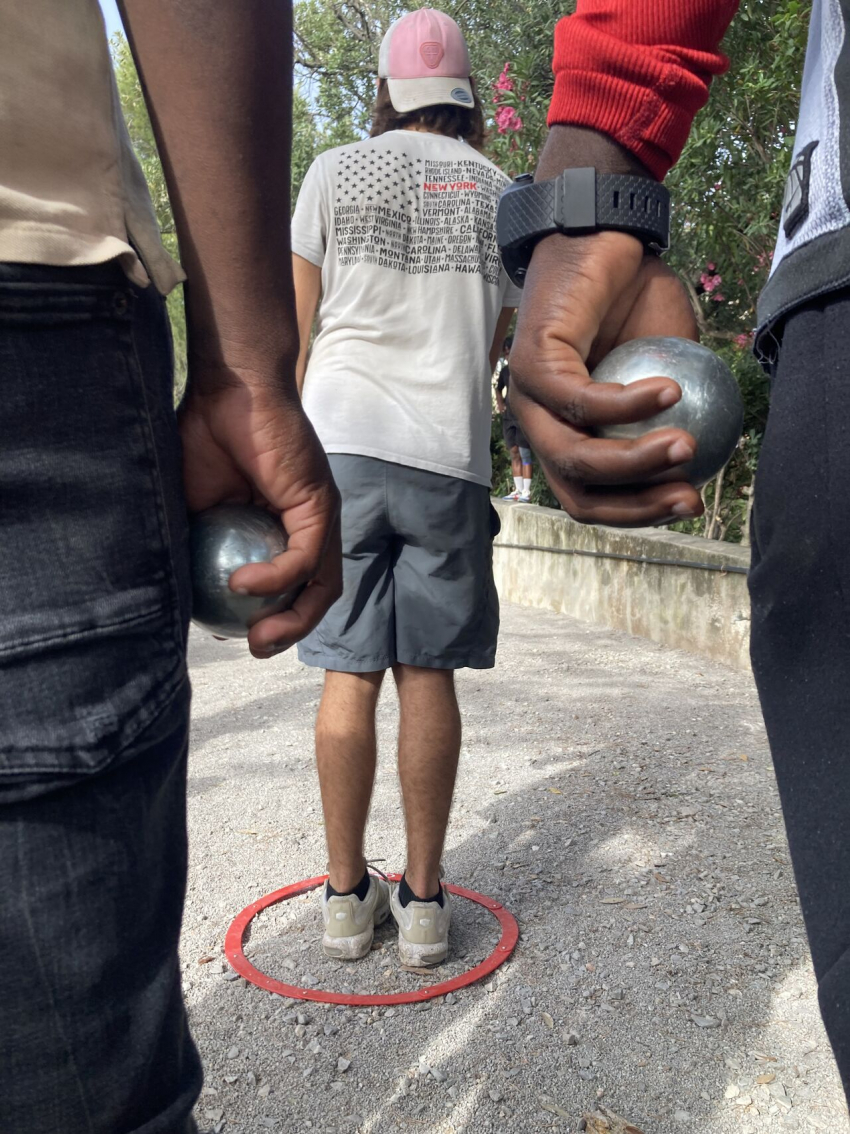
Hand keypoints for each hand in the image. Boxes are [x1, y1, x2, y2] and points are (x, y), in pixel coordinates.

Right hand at [180, 378, 340, 658]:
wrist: (225, 390)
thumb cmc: (205, 438)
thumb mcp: (192, 506)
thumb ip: (195, 548)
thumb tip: (175, 596)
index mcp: (280, 530)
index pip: (288, 589)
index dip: (265, 619)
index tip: (230, 634)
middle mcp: (307, 527)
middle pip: (313, 595)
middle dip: (287, 632)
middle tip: (253, 648)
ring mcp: (318, 517)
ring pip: (321, 584)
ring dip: (293, 619)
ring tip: (257, 636)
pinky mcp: (319, 505)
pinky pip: (304, 555)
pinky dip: (275, 577)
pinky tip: (241, 584)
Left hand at [510, 127, 703, 527]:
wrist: (607, 236)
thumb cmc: (635, 300)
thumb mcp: (665, 365)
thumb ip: (673, 415)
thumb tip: (706, 465)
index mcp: (565, 433)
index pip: (591, 496)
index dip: (638, 511)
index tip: (690, 503)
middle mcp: (539, 424)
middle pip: (579, 491)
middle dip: (637, 505)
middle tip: (690, 496)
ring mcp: (529, 396)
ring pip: (576, 456)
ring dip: (635, 462)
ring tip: (687, 447)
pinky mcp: (532, 362)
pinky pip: (581, 402)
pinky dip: (627, 406)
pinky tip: (668, 393)